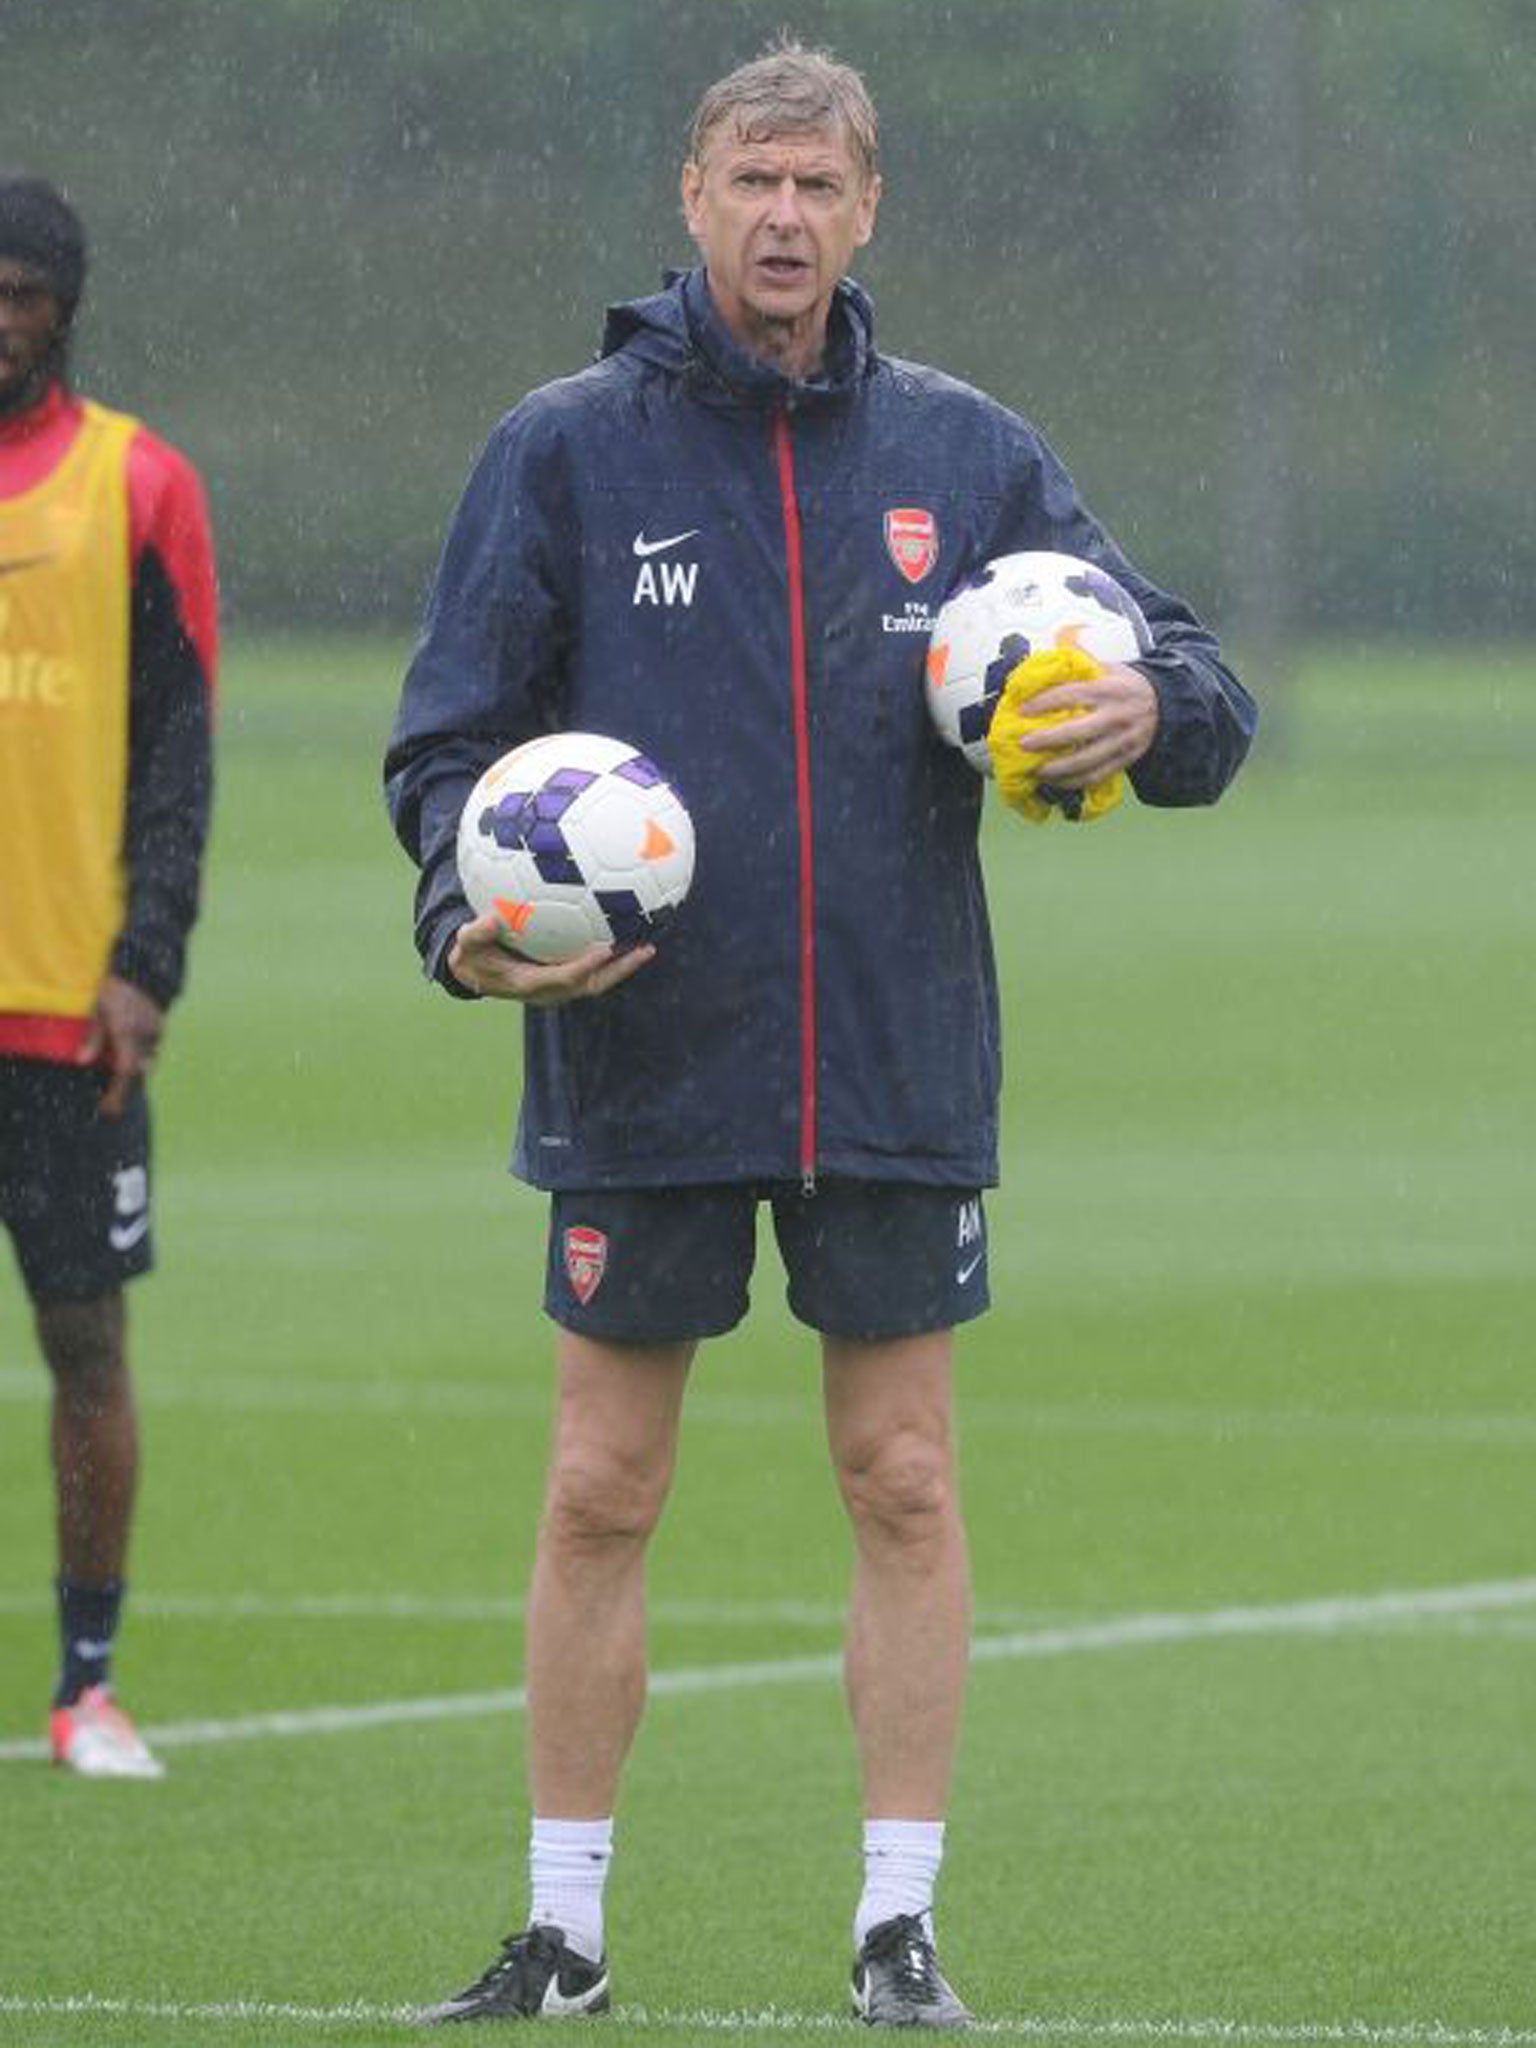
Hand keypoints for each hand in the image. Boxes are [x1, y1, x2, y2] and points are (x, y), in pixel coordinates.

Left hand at [79, 975, 163, 1116]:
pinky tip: (129, 1062)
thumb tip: (82, 1062)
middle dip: (125, 1090)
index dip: (117, 1093)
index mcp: (127, 1033)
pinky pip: (150, 1053)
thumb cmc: (114, 989)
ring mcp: (155, 1034)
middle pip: (138, 1075)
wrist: (143, 969)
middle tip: (110, 1104)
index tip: (108, 1109)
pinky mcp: (160, 1030)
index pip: (125, 1071)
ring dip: (132, 1076)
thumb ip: (93, 1037)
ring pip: (146, 1065)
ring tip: (116, 1085)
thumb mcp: (97, 1009)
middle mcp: (145, 1037)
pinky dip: (139, 1062)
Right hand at [448, 912, 655, 1008]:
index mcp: (528, 984)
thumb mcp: (466, 945)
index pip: (563, 978)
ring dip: (622, 967)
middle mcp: (549, 991)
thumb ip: (477, 933)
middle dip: (619, 971)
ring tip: (647, 947)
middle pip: (592, 986)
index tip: (604, 949)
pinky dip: (611, 961)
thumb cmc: (471, 956)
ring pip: (597, 982)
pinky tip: (626, 939)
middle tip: (644, 950)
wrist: (475, 976)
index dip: (584, 966)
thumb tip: (492, 918)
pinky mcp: (564, 981)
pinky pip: (593, 973)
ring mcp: (559, 988)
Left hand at [1009, 659, 1158, 788]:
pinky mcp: (1126, 759)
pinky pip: (1097, 776)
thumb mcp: (1107, 668)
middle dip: (1046, 740)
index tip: (1022, 710)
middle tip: (1023, 744)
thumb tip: (1042, 668)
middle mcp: (1116, 716)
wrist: (1164, 703)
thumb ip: (1078, 668)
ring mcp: (1122, 741)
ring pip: (1086, 760)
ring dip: (1057, 768)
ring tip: (1035, 770)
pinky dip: (1073, 782)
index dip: (1044, 703)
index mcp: (1109, 689)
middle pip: (1077, 732)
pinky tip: (1055, 781)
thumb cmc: (1125, 685)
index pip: (1071, 695)